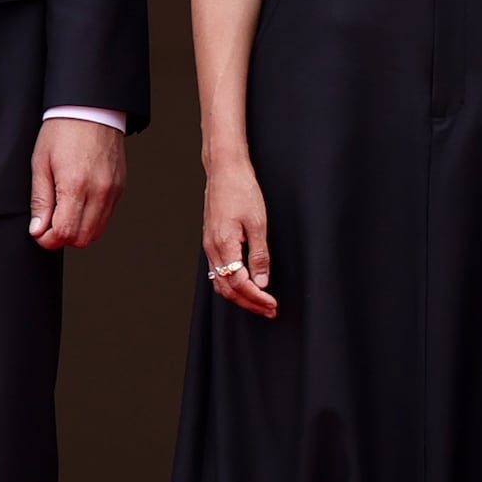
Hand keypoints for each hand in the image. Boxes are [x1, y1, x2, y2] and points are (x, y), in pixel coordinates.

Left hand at [29, 116, 124, 250]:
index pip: (65, 233)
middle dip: (63, 237)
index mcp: (76, 186)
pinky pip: (107, 216)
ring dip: (78, 230)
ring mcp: (113, 190)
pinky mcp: (120, 187)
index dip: (48, 239)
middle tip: (48, 223)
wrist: (91, 109)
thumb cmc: (62, 132)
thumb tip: (38, 229)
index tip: (38, 231)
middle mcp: (100, 192)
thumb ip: (40, 200)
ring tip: (63, 211)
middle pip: (83, 238)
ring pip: (97, 231)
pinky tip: (78, 203)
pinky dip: (92, 218)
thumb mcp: (40, 164)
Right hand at [198, 153, 276, 317]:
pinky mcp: (211, 242)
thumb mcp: (258, 223)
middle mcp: (212, 249)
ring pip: (220, 283)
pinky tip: (246, 285)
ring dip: (240, 296)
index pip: (239, 283)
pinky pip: (218, 272)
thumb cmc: (241, 191)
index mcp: (224, 245)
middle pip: (227, 289)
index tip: (272, 304)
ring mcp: (209, 246)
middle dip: (249, 303)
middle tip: (270, 309)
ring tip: (260, 302)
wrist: (224, 171)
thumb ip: (260, 255)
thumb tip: (262, 281)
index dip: (257, 298)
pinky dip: (232, 284)